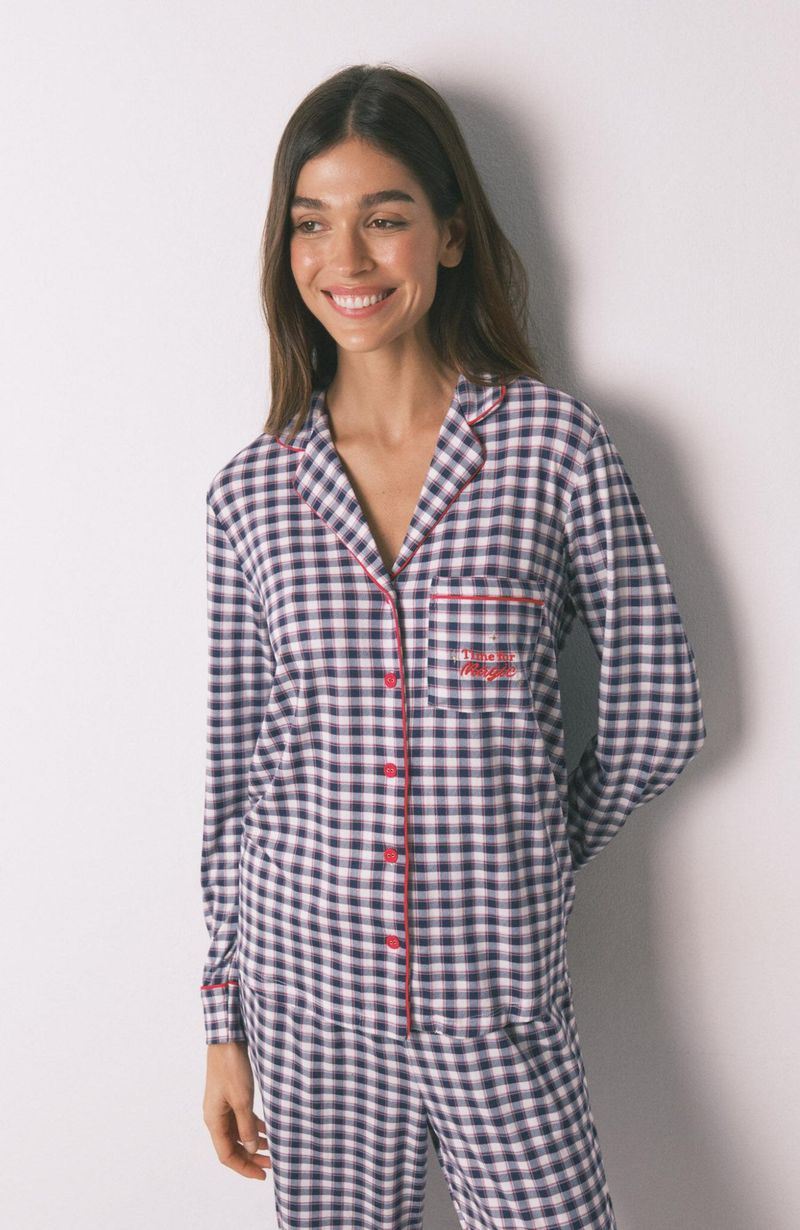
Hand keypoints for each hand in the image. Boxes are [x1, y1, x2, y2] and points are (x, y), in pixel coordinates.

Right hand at [203, 1040, 271, 1178]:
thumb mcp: (242, 1100)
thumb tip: (251, 1149)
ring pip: (238, 1133)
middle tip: (271, 1164)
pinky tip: (267, 1129)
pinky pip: (241, 1119)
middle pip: (232, 1146)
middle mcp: (216, 1116)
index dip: (244, 1168)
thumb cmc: (231, 1068)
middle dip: (251, 1158)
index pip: (226, 1155)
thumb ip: (246, 1126)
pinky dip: (253, 1127)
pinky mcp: (230, 1096)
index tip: (262, 1175)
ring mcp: (222, 1106)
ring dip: (253, 1142)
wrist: (227, 1040)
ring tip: (273, 1148)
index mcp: (214, 1120)